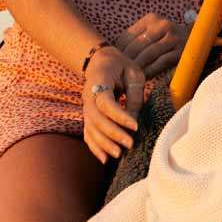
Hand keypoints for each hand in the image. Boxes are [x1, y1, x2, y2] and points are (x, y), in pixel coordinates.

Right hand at [80, 45, 145, 161]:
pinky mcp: (88, 117)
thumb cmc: (120, 67)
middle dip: (112, 133)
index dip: (119, 116)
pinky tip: (105, 159)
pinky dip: (95, 147)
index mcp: (99, 81)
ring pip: (90, 129)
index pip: (106, 102)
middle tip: (130, 144)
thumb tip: (135, 119)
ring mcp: (86, 108)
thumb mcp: (133, 74)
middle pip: (96, 119)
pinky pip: (88, 134)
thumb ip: (135, 94)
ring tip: (119, 155)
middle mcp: (88, 96)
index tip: (135, 126)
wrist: (100, 62)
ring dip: (103, 144)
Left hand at [114, 12, 182, 78]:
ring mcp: (173, 37)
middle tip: (119, 72)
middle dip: (127, 60)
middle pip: (137, 46)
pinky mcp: (181, 50)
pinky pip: (161, 63)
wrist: (197, 37)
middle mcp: (162, 25)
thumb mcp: (153, 31)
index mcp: (151, 19)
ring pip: (148, 55)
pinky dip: (150, 71)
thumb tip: (116, 53)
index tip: (115, 62)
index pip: (127, 36)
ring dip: (137, 67)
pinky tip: (144, 78)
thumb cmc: (167, 37)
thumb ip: (137, 38)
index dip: (119, 51)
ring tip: (130, 76)